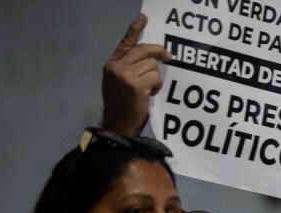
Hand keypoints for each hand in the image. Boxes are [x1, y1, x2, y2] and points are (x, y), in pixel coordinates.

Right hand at [102, 14, 171, 135]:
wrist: (119, 125)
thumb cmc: (123, 105)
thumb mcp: (119, 82)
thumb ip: (128, 67)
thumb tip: (151, 57)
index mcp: (111, 65)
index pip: (125, 43)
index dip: (135, 30)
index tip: (143, 18)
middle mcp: (116, 67)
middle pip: (144, 50)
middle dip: (159, 52)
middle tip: (169, 56)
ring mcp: (125, 75)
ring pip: (152, 65)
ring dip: (156, 77)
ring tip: (149, 89)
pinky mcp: (136, 85)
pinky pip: (156, 77)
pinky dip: (157, 86)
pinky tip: (150, 94)